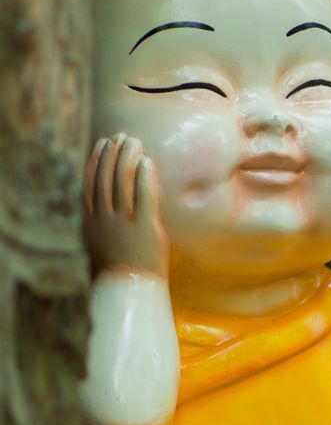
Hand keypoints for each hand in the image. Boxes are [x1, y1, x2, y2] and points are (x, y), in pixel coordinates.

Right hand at [84, 133, 168, 277]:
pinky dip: (143, 177)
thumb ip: (101, 220)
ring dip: (128, 158)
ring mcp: (123, 221)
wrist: (129, 288)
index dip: (96, 160)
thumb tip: (105, 202)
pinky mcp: (143, 226)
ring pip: (122, 182)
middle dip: (113, 153)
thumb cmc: (119, 267)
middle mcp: (104, 217)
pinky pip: (143, 196)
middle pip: (106, 177)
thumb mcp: (101, 241)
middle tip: (121, 136)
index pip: (90, 182)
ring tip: (135, 142)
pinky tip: (147, 162)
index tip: (102, 144)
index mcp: (91, 220)